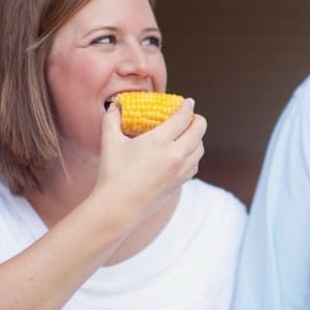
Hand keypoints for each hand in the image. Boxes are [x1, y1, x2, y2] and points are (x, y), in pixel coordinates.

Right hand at [95, 98, 206, 217]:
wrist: (119, 207)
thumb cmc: (113, 173)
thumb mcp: (110, 142)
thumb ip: (112, 120)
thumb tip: (113, 106)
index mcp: (160, 141)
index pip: (182, 117)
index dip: (187, 107)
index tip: (188, 102)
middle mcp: (175, 154)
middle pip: (198, 130)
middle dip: (198, 120)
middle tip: (192, 116)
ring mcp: (180, 170)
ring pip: (200, 148)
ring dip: (197, 138)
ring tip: (189, 134)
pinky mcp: (179, 183)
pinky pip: (195, 164)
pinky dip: (194, 155)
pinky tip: (185, 154)